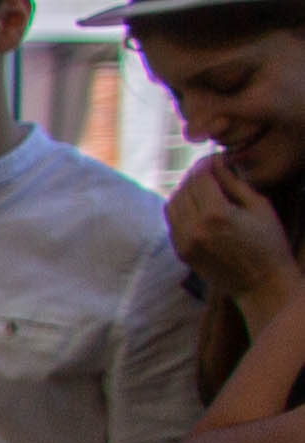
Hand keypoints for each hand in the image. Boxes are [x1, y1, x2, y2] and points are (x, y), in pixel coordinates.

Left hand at [174, 152, 301, 325]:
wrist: (262, 284)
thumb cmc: (269, 243)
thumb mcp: (259, 207)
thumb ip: (235, 182)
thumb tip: (217, 161)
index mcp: (216, 215)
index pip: (200, 177)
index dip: (205, 163)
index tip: (214, 158)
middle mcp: (195, 228)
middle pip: (184, 188)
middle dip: (195, 175)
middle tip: (209, 169)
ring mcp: (184, 242)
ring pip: (173, 203)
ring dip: (184, 189)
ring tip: (202, 185)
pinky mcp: (181, 252)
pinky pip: (172, 221)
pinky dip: (180, 207)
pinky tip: (196, 204)